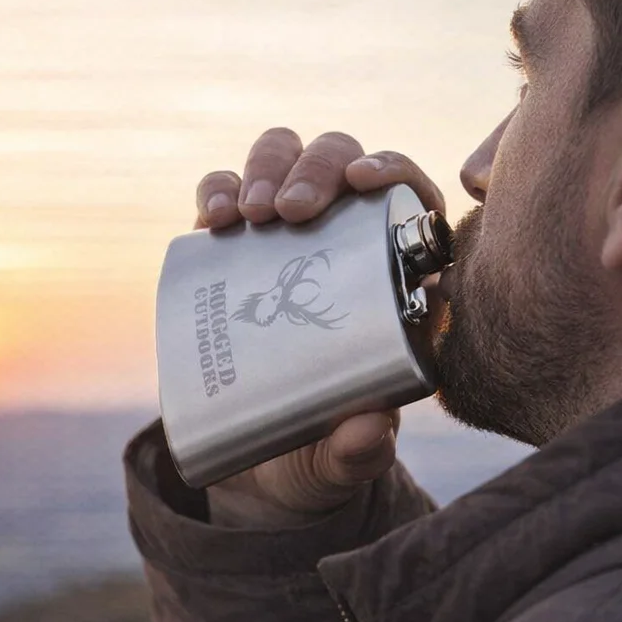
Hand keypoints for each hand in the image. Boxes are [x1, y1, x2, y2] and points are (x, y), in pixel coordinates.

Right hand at [192, 127, 445, 527]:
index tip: (362, 180)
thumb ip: (360, 452)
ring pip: (285, 155)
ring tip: (250, 214)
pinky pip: (223, 190)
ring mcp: (283, 236)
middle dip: (318, 168)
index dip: (393, 171)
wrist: (260, 466)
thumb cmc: (321, 454)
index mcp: (392, 277)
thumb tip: (368, 429)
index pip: (408, 198)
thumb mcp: (342, 460)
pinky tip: (212, 218)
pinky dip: (216, 188)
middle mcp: (340, 239)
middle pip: (342, 160)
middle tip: (291, 211)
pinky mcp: (231, 246)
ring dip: (269, 165)